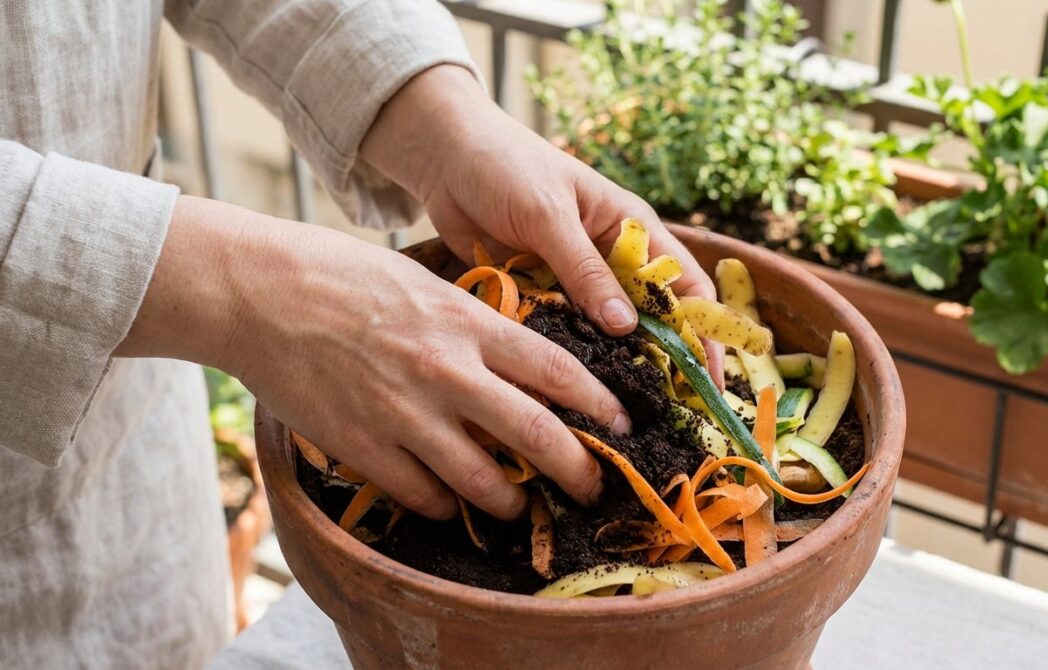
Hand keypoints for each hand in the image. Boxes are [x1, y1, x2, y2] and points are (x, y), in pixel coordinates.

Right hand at [117, 196, 630, 519]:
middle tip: (594, 487)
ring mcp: (406, 414)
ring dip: (510, 500)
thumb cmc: (344, 274)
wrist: (263, 293)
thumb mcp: (426, 281)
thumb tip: (516, 353)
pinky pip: (421, 493)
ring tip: (519, 505)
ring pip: (482, 480)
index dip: (600, 406)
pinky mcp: (364, 445)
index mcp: (469, 324)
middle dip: (577, 469)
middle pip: (536, 435)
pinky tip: (448, 500)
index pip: (558, 372)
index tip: (621, 425)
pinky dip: (442, 503)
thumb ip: (474, 322)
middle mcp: (448, 372)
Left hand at [361, 65, 724, 380]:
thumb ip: (585, 271)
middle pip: (649, 321)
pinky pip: (559, 333)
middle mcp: (610, 260)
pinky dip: (564, 358)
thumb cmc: (506, 166)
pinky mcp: (538, 294)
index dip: (704, 335)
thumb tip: (628, 328)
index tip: (708, 383)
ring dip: (609, 368)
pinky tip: (565, 394)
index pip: (686, 288)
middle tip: (662, 417)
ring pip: (603, 335)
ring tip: (616, 416)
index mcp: (631, 229)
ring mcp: (574, 282)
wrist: (443, 157)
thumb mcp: (549, 215)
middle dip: (659, 365)